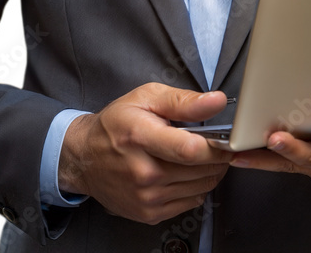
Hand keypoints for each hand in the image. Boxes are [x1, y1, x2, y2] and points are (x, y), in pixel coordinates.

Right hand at [59, 83, 233, 224]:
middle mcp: (143, 173)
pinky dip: (197, 186)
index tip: (226, 138)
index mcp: (140, 138)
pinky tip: (187, 171)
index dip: (216, 145)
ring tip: (202, 155)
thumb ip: (183, 101)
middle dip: (217, 156)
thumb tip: (216, 101)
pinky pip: (190, 202)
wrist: (85, 158)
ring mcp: (146, 197)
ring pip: (200, 187)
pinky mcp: (148, 213)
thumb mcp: (146, 98)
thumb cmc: (116, 124)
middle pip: (199, 170)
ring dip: (210, 172)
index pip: (190, 150)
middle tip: (217, 143)